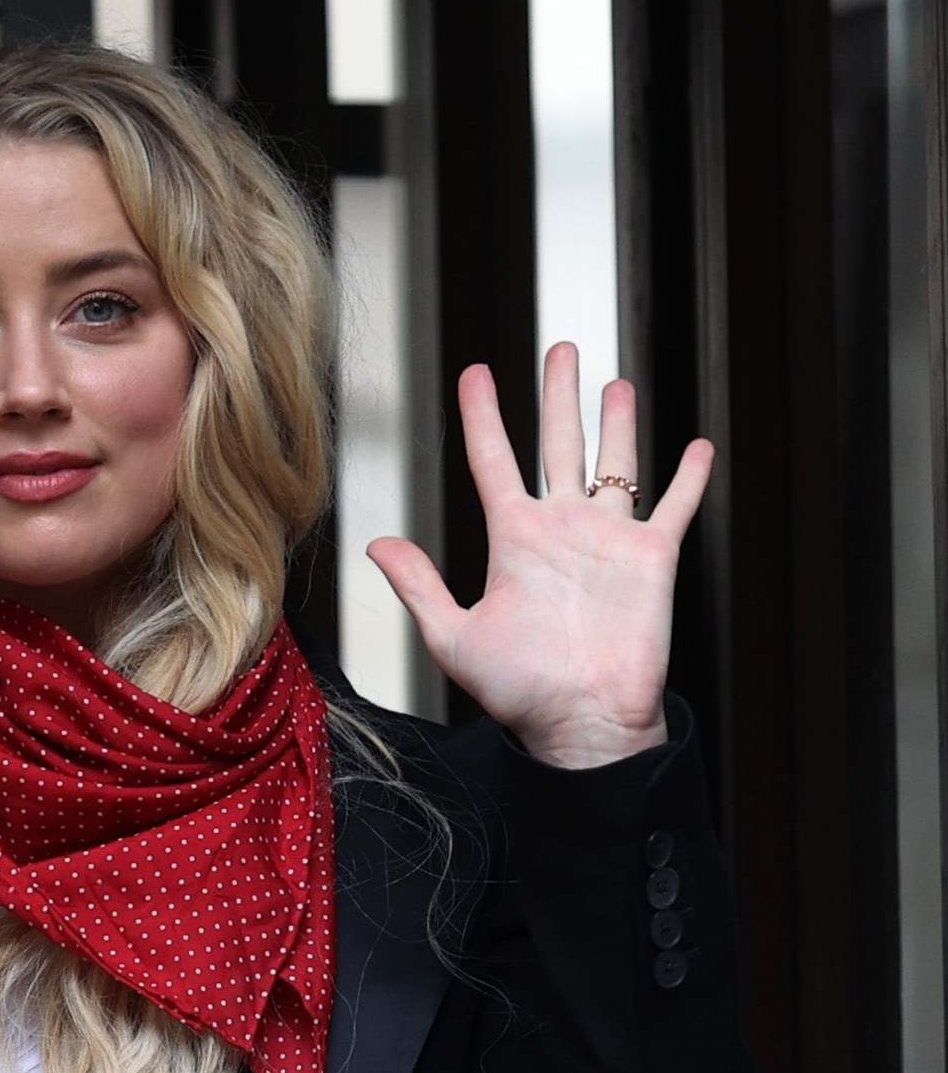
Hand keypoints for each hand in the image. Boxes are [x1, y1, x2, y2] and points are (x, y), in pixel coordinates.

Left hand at [366, 343, 713, 768]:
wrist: (580, 723)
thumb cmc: (518, 690)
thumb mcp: (454, 636)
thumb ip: (418, 586)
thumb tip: (377, 543)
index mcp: (513, 538)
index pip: (493, 459)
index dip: (483, 414)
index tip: (475, 372)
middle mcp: (560, 527)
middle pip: (557, 443)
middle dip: (558, 395)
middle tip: (560, 349)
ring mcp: (608, 539)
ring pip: (613, 462)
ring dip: (615, 422)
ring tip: (613, 380)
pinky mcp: (652, 559)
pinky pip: (672, 507)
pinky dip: (686, 477)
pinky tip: (696, 445)